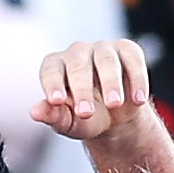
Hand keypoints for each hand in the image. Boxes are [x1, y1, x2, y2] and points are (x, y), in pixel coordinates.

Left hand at [33, 40, 154, 141]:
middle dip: (82, 89)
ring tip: (115, 105)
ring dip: (111, 83)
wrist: (117, 118)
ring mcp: (103, 49)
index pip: (50, 70)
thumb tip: (35, 112)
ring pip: (106, 59)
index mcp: (56, 66)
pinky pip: (132, 58)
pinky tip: (138, 100)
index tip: (56, 101)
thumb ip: (54, 116)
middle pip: (78, 65)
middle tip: (86, 113)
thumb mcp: (70, 123)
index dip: (52, 83)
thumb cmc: (86, 118)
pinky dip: (137, 78)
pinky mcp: (128, 50)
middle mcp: (77, 53)